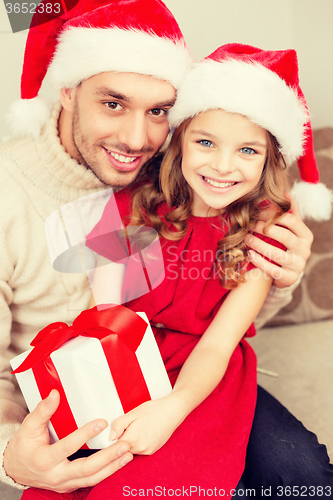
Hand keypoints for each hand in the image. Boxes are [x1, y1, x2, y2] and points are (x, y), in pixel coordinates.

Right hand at [3, 390, 132, 492]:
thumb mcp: (28, 426)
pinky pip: (91, 481)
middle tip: (124, 444)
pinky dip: (107, 472)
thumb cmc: (24, 446)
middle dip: (107, 458)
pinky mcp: (70, 485)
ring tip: (127, 454)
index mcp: (44, 459)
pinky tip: (119, 462)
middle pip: (85, 469)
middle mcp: (55, 475)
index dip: (85, 435)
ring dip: (112, 467)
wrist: (15, 469)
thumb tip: (54, 393)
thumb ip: (43, 411)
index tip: (102, 422)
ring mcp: (64, 483)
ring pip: (91, 479)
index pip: (68, 447)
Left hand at [111, 396, 182, 454]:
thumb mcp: (133, 412)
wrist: (173, 411)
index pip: (114, 445)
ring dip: (130, 442)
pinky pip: (140, 450)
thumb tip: (110, 437)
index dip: (112, 438)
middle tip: (127, 426)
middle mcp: (140, 448)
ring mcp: (147, 451)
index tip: (114, 430)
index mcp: (132, 439)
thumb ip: (119, 425)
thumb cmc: (153, 409)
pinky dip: (138, 443)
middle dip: (121, 439)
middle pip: (122, 449)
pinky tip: (143, 431)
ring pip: (131, 450)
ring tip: (136, 427)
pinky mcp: (152, 451)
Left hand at [244, 195, 312, 287]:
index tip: (257, 212)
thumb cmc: (285, 245)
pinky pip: (272, 270)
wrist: (286, 272)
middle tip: (249, 225)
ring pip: (277, 253)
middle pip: (284, 236)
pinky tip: (249, 254)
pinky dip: (259, 261)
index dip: (273, 215)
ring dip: (258, 244)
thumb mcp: (288, 229)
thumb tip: (284, 192)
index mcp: (306, 235)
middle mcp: (305, 250)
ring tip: (246, 238)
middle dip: (264, 229)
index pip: (291, 221)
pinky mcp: (289, 278)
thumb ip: (288, 212)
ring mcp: (298, 265)